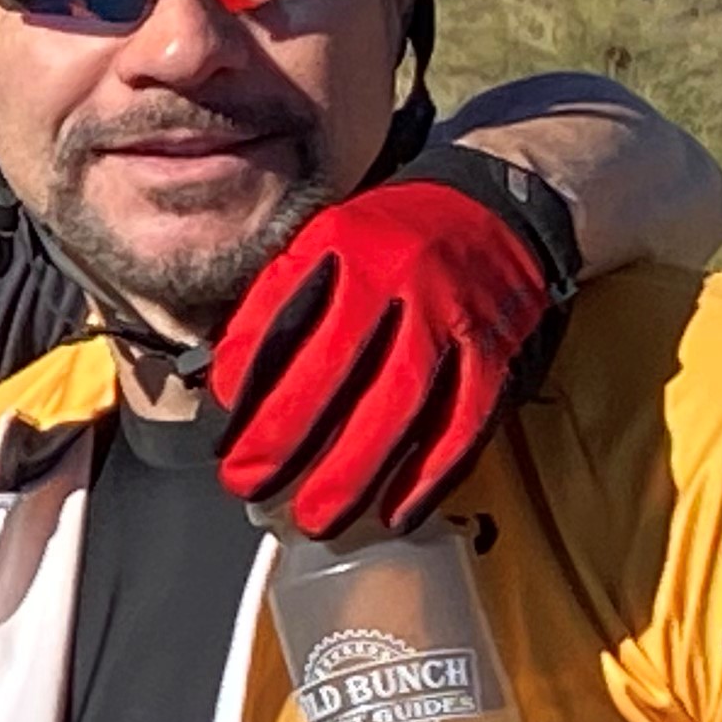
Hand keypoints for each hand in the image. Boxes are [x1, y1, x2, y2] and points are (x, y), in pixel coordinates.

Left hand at [213, 141, 583, 537]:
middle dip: (284, 435)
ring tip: (316, 517)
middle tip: (246, 482)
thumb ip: (279, 299)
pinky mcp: (494, 351)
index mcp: (346, 244)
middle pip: (335, 368)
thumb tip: (229, 383)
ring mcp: (451, 316)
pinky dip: (431, 474)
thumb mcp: (325, 238)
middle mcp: (400, 277)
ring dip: (354, 469)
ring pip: (398, 404)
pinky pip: (463, 422)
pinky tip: (397, 512)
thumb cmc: (392, 236)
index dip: (247, 378)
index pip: (282, 317)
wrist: (500, 205)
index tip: (221, 427)